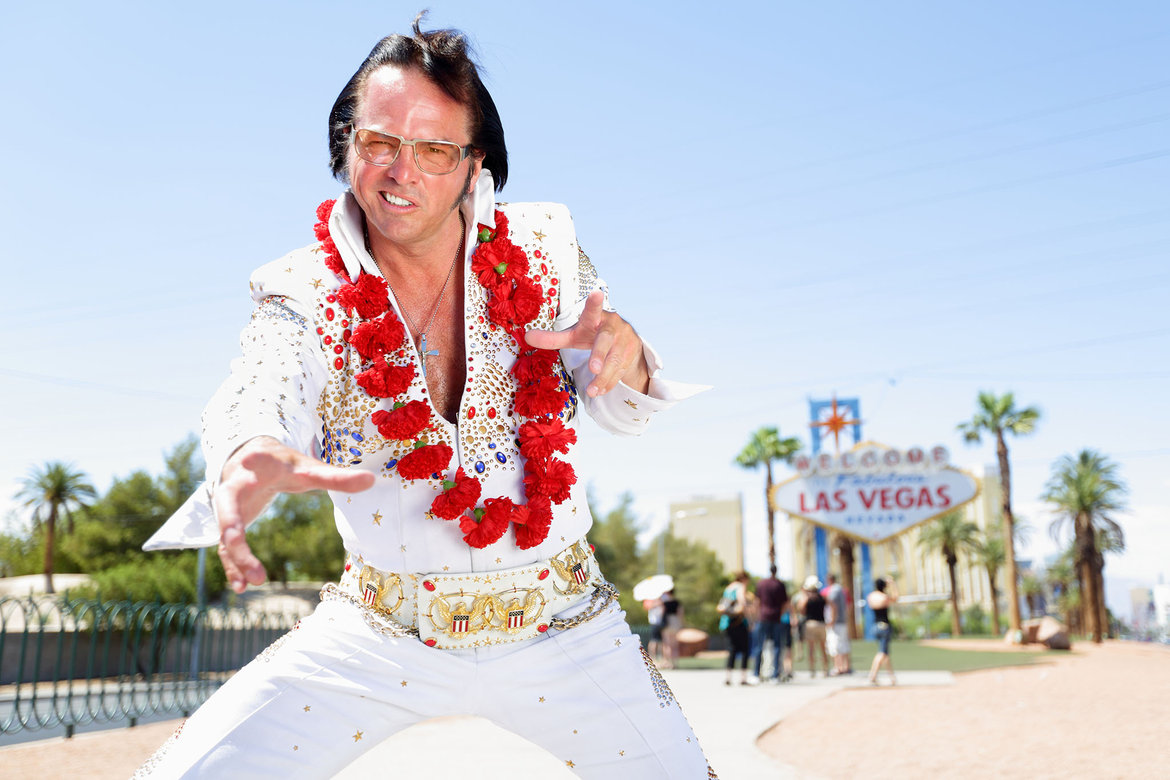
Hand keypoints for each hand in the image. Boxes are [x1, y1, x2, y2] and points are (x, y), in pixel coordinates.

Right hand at [215, 437, 374, 592]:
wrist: (247, 455)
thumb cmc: (282, 464)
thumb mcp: (307, 468)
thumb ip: (336, 476)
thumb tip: (372, 481)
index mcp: (255, 468)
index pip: (256, 469)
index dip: (255, 466)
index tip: (252, 461)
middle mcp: (233, 488)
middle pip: (229, 514)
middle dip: (237, 539)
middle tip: (250, 561)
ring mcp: (226, 509)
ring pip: (226, 537)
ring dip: (237, 560)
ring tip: (253, 583)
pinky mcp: (228, 526)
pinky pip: (226, 549)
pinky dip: (233, 567)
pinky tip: (242, 587)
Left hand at [524, 291, 648, 396]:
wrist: (625, 340)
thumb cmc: (593, 335)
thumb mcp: (574, 336)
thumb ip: (553, 338)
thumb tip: (526, 336)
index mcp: (595, 318)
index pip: (593, 310)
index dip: (594, 303)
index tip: (596, 293)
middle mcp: (612, 326)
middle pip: (606, 340)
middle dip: (600, 355)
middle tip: (593, 368)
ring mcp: (624, 340)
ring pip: (615, 361)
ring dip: (603, 378)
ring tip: (592, 391)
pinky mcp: (632, 353)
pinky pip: (621, 371)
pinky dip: (610, 383)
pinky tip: (600, 391)